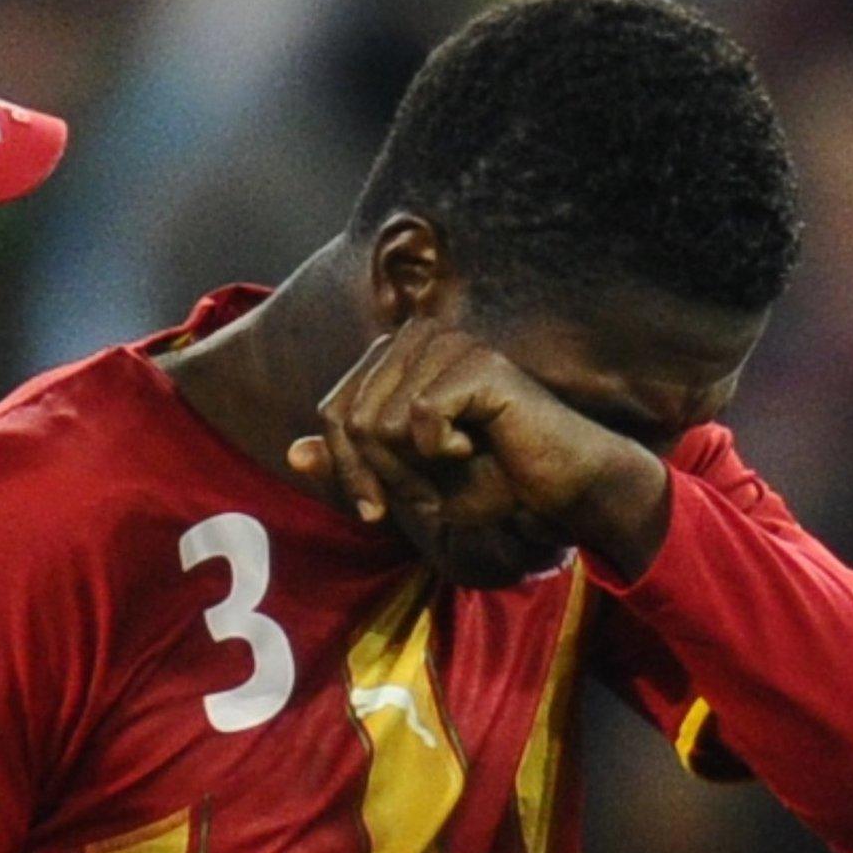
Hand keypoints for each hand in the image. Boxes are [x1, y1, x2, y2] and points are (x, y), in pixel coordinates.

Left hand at [288, 320, 670, 580]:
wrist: (558, 495)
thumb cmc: (487, 485)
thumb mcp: (403, 483)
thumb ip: (351, 464)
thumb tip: (293, 453)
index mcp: (394, 357)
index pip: (332, 410)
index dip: (345, 469)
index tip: (373, 512)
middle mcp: (416, 339)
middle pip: (349, 416)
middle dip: (378, 473)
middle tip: (424, 493)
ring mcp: (448, 344)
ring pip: (378, 420)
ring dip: (414, 467)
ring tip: (457, 465)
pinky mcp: (477, 362)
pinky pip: (418, 417)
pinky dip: (442, 450)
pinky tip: (479, 444)